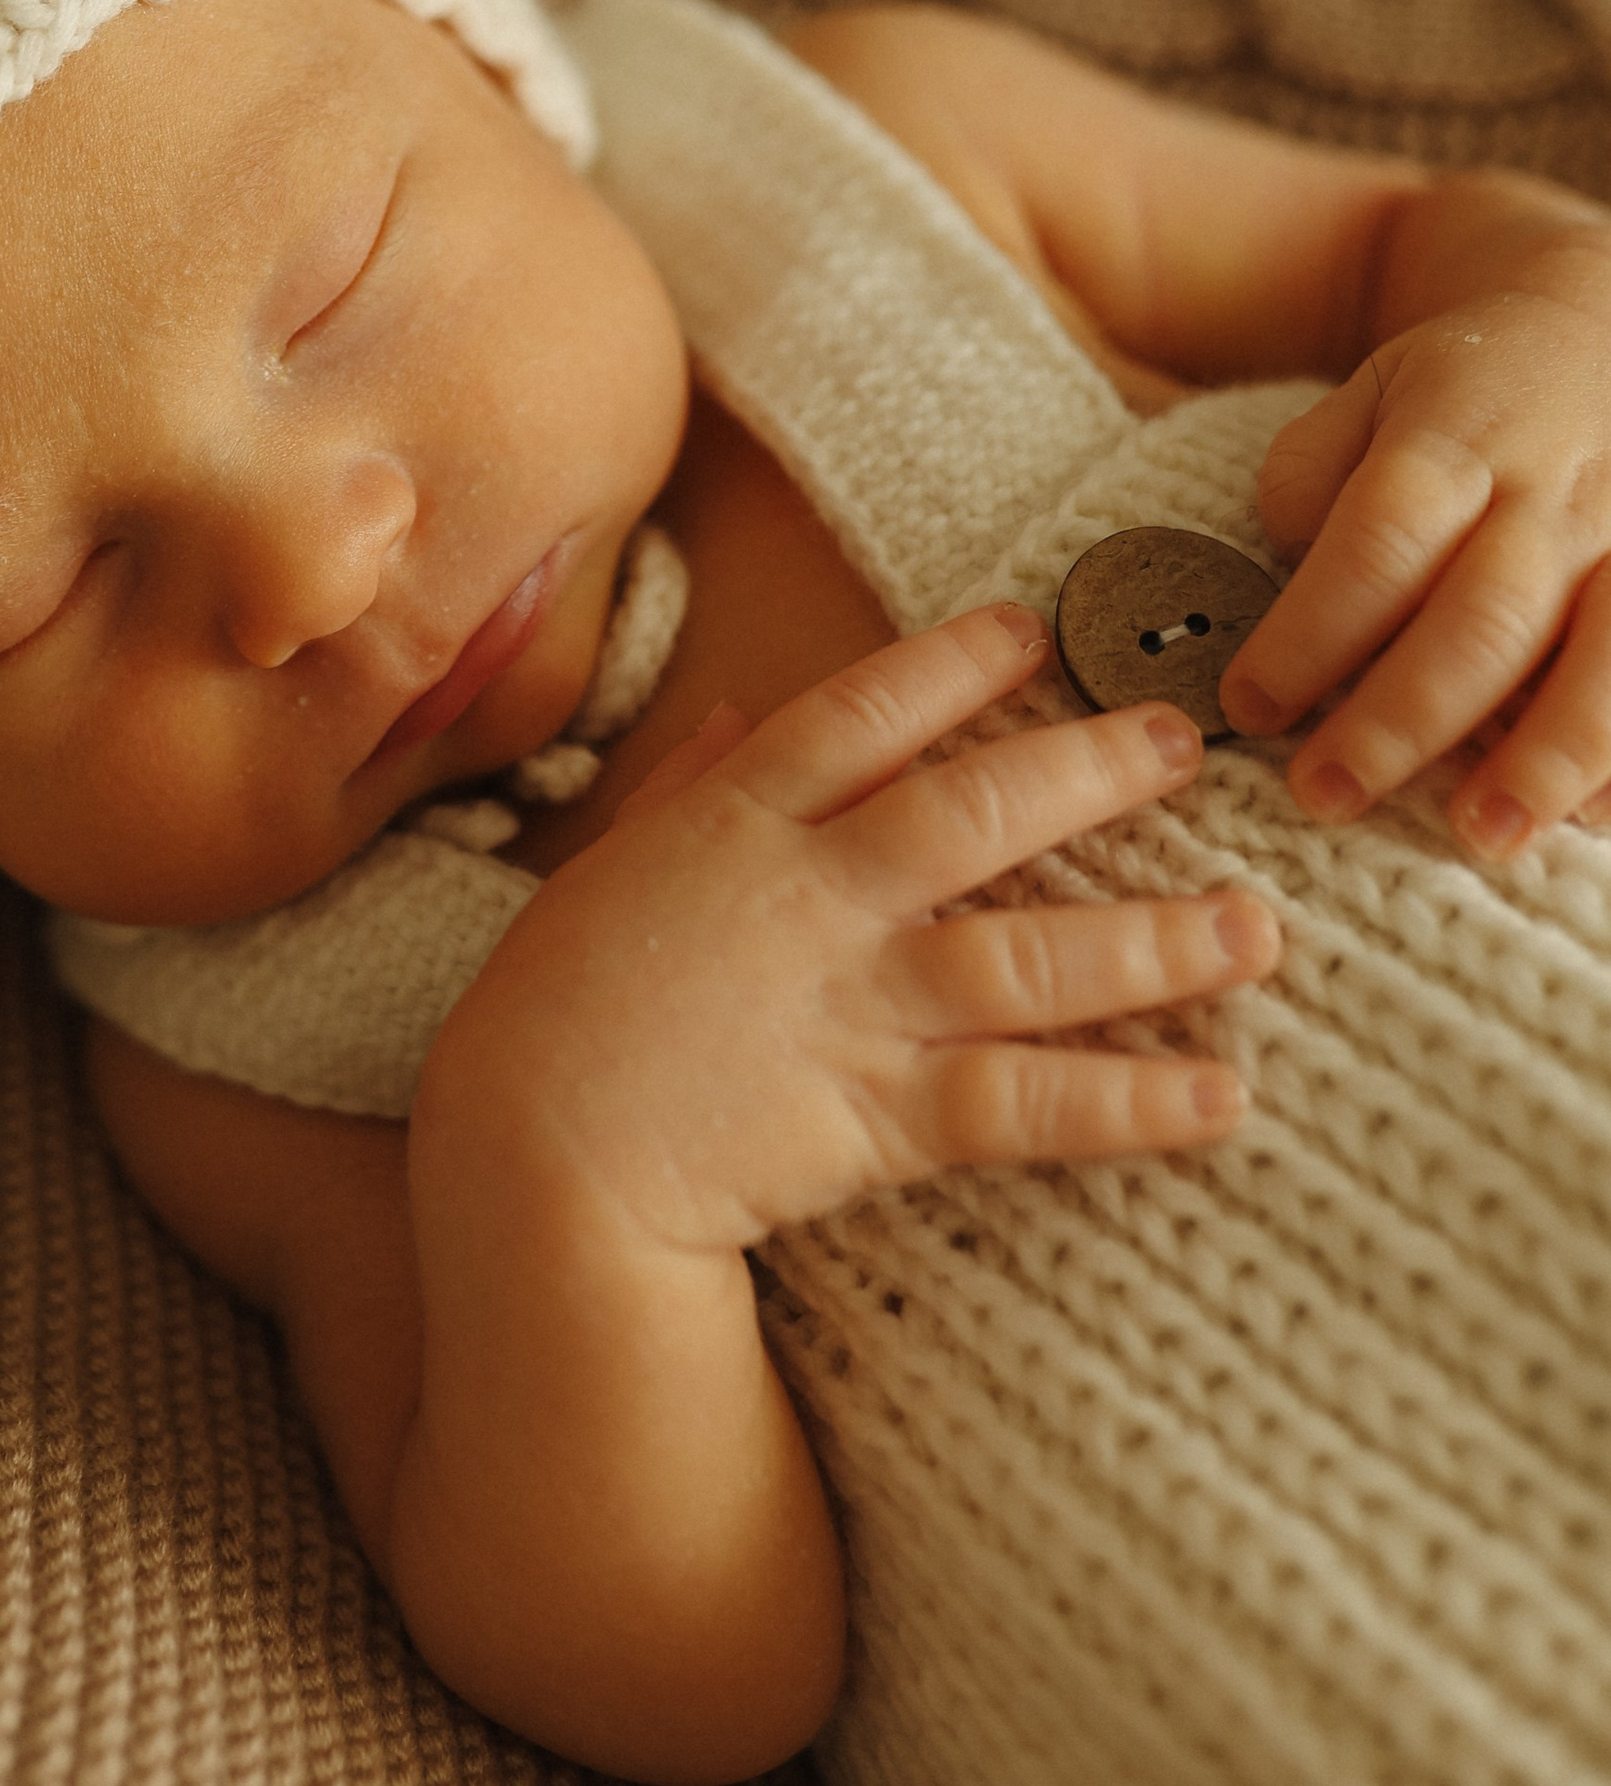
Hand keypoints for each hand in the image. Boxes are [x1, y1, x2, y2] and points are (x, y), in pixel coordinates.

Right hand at [428, 604, 1275, 1259]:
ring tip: (1255, 929)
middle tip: (1186, 745)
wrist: (531, 1158)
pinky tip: (1221, 1098)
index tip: (1031, 628)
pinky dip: (1129, 1104)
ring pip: (1029, 955)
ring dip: (1154, 941)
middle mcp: (810, 895)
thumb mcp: (603, 869)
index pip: (860, 714)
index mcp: (733, 821)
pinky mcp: (880, 1115)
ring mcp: (853, 1004)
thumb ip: (681, 787)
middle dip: (1089, 771)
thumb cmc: (549, 1013)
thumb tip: (734, 712)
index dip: (950, 665)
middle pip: (974, 812)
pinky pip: (1026, 1103)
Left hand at [1239, 253, 1610, 854]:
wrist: (1606, 329)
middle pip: (1480, 615)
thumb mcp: (1373, 389)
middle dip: (1401, 718)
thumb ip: (1314, 472)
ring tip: (1480, 835)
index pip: (1376, 540)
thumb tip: (1284, 562)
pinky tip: (1585, 817)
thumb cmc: (1470, 391)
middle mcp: (1550, 491)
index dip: (1311, 632)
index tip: (1248, 707)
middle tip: (1326, 793)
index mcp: (1454, 436)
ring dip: (1543, 754)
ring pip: (1603, 654)